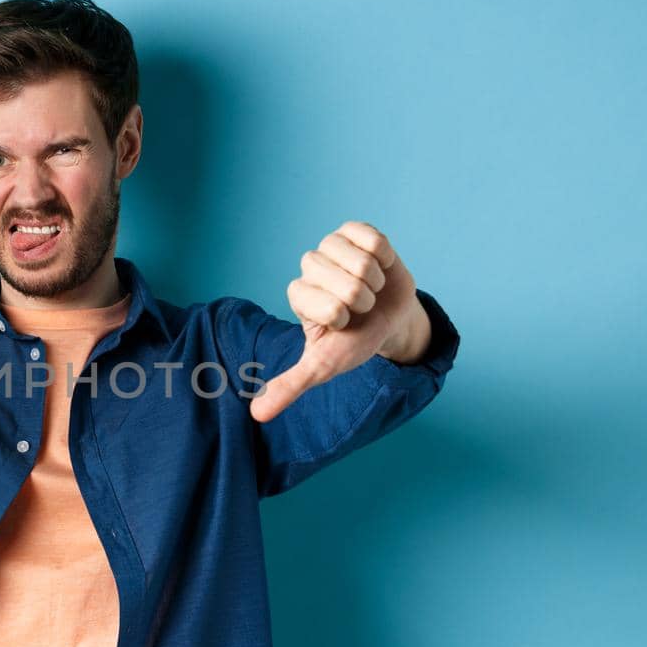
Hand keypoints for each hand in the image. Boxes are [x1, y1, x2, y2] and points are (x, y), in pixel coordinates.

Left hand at [248, 220, 421, 423]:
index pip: (332, 307)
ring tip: (370, 288)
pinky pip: (374, 239)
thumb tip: (257, 415)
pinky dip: (385, 257)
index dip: (347, 318)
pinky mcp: (354, 231)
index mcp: (298, 295)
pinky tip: (378, 266)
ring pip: (362, 262)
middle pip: (349, 283)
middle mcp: (309, 267)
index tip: (343, 323)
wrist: (389, 321)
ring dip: (376, 281)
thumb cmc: (354, 341)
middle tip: (359, 306)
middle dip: (364, 301)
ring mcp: (331, 246)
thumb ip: (290, 386)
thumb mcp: (322, 367)